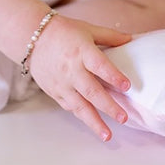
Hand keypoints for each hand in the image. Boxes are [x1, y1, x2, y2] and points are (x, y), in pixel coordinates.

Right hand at [27, 15, 133, 140]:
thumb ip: (110, 36)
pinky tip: (92, 123)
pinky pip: (70, 106)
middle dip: (108, 106)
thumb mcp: (88, 29)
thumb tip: (131, 39)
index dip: (113, 76)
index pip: (100, 65)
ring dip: (95, 122)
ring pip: (80, 106)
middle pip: (92, 91)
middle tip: (123, 118)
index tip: (127, 86)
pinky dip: (82, 115)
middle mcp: (72, 70)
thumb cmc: (63, 31)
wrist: (33, 37)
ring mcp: (62, 83)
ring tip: (108, 135)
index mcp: (82, 51)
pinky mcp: (55, 91)